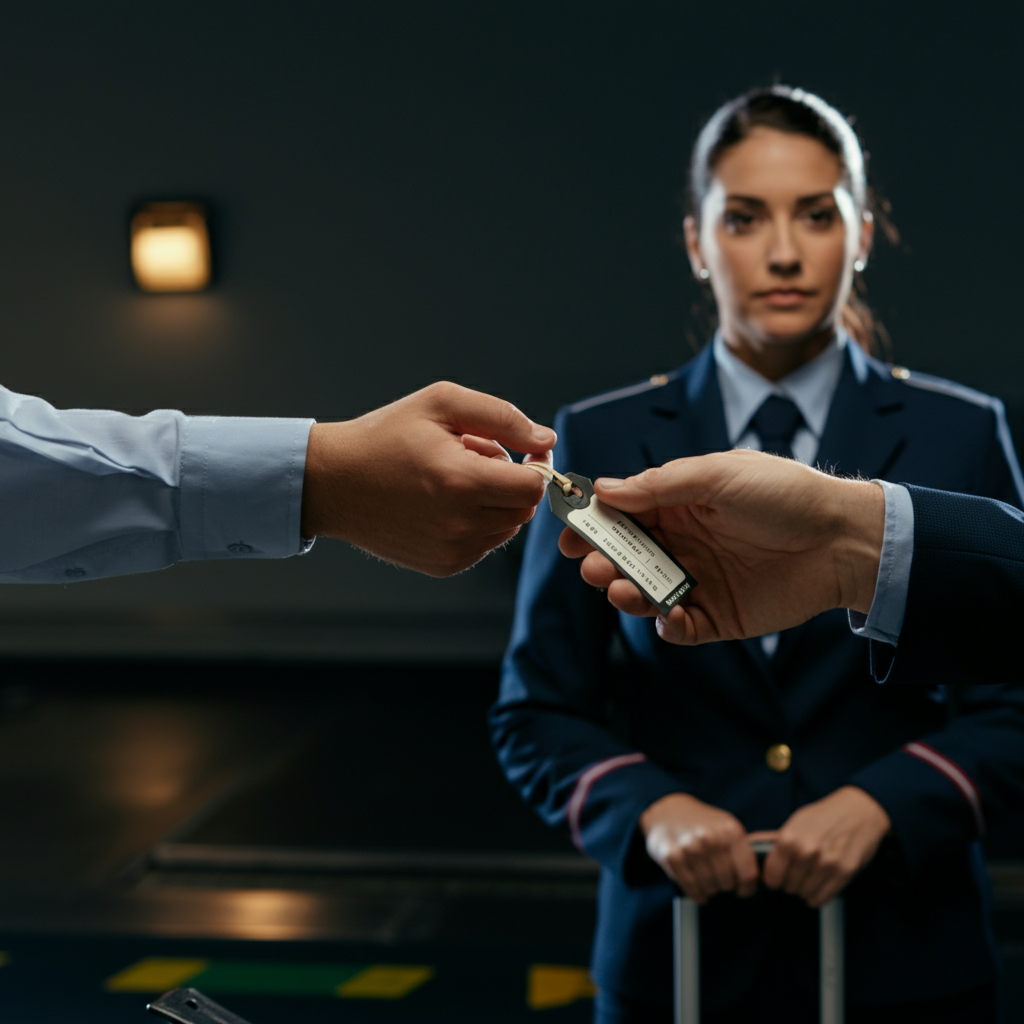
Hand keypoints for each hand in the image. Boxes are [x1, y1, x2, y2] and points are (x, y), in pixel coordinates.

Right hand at [300, 381, 554, 575]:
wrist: (334, 482)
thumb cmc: (385, 437)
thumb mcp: (442, 404)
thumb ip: (502, 418)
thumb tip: (546, 440)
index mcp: (460, 481)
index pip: (533, 486)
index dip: (535, 465)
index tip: (521, 451)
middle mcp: (459, 523)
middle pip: (524, 508)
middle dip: (511, 481)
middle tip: (474, 457)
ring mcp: (452, 550)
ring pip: (507, 527)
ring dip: (495, 503)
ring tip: (455, 479)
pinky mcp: (444, 565)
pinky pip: (485, 544)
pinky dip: (477, 523)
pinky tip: (445, 503)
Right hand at [558, 449, 883, 643]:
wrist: (843, 540)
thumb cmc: (785, 494)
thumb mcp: (717, 476)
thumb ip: (659, 486)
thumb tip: (604, 488)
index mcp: (679, 504)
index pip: (622, 514)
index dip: (592, 523)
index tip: (568, 532)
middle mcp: (682, 542)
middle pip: (625, 556)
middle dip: (600, 561)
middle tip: (590, 566)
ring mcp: (698, 580)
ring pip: (644, 592)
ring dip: (625, 593)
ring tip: (621, 590)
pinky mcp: (719, 615)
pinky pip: (680, 626)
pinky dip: (668, 625)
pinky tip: (669, 616)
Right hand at [640, 793, 758, 903]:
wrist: (667, 811)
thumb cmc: (702, 823)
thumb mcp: (727, 827)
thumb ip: (743, 851)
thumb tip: (758, 880)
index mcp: (730, 830)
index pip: (748, 873)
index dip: (748, 887)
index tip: (743, 889)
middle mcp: (711, 838)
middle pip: (728, 883)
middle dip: (725, 885)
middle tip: (720, 878)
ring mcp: (690, 847)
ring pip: (710, 888)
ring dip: (710, 889)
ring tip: (707, 879)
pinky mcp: (672, 857)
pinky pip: (691, 888)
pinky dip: (696, 894)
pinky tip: (698, 889)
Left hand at [754, 786, 890, 907]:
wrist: (859, 811)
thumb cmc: (824, 816)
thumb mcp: (795, 821)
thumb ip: (772, 838)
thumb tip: (749, 845)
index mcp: (789, 839)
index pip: (771, 877)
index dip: (773, 878)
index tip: (777, 875)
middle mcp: (806, 852)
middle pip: (788, 887)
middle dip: (790, 882)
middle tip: (797, 871)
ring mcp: (826, 864)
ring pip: (804, 895)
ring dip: (805, 889)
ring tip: (810, 874)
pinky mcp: (844, 873)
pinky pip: (822, 899)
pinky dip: (818, 895)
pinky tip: (820, 881)